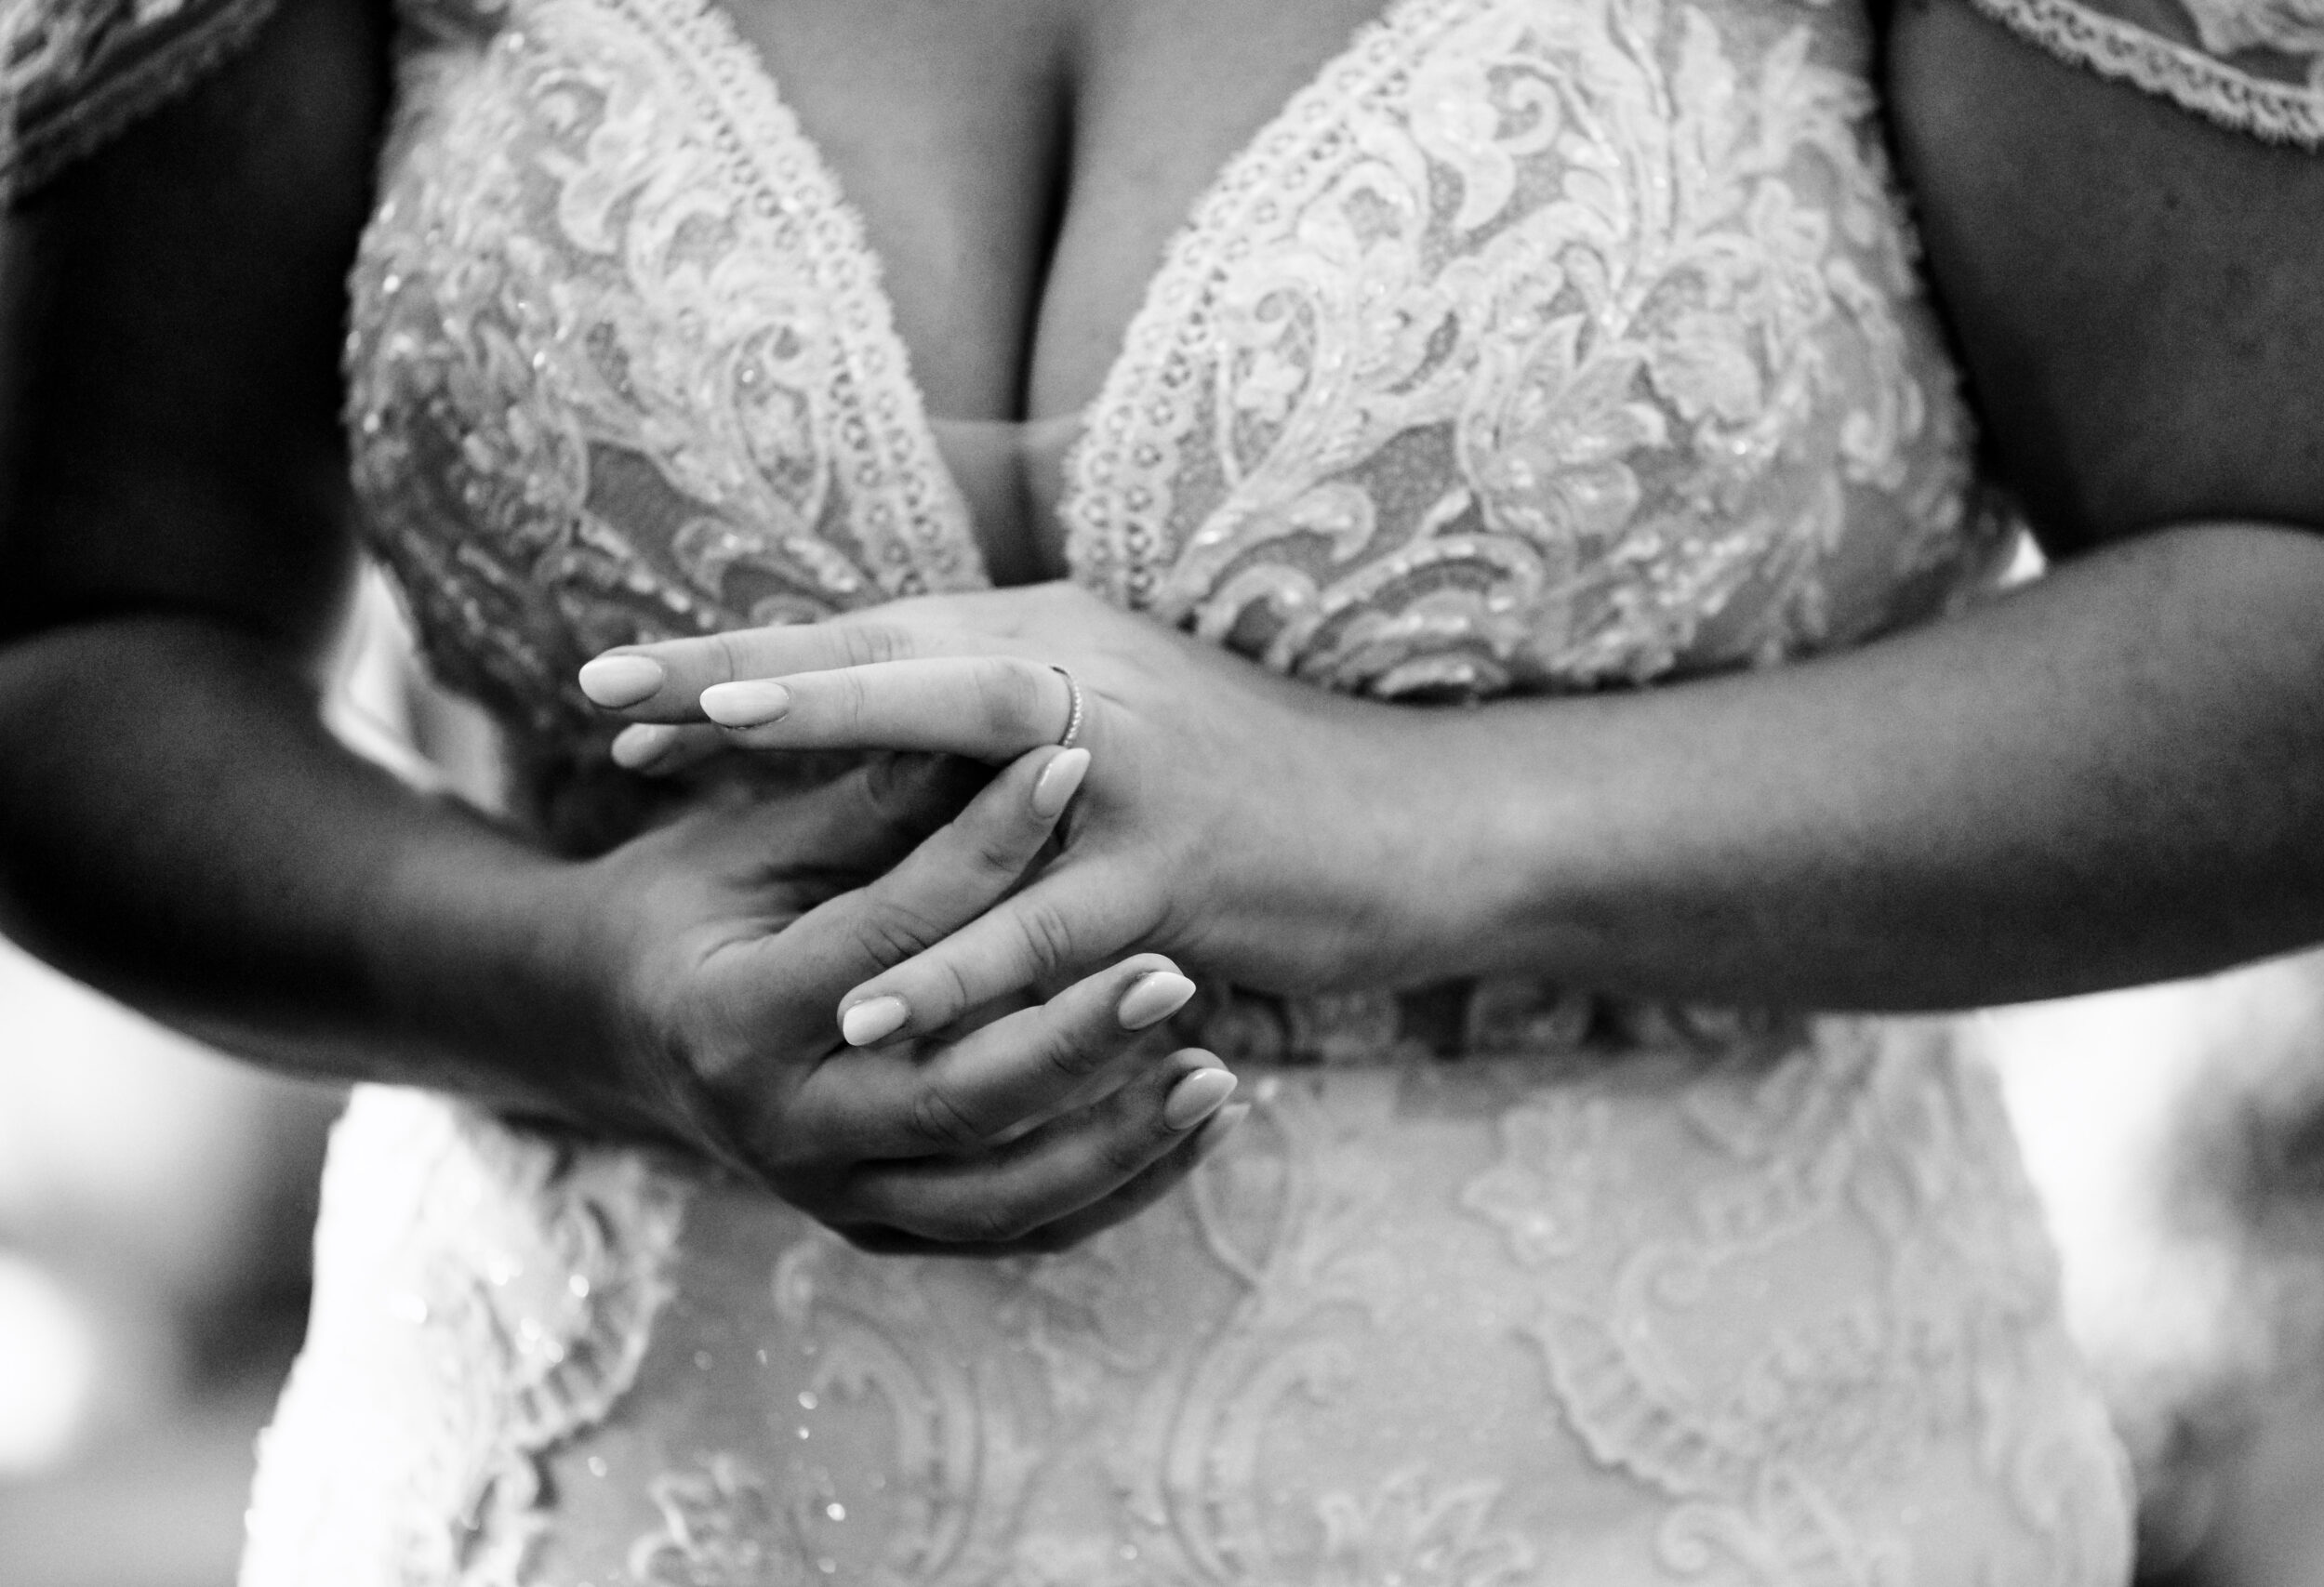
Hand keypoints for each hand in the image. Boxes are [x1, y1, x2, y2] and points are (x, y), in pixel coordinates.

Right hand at [545, 745, 1245, 1251]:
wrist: (613, 1027)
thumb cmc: (692, 904)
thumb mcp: (756, 844)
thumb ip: (871, 803)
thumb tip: (990, 722)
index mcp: (733, 1018)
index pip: (886, 936)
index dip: (981, 846)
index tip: (1073, 764)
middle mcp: (780, 1129)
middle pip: (954, 1096)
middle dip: (1075, 1037)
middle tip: (1176, 969)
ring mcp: (833, 1194)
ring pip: (1001, 1194)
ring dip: (1120, 1138)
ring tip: (1220, 1070)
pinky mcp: (881, 1226)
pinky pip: (1017, 1232)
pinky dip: (1115, 1186)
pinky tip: (1197, 1125)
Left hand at [576, 583, 1445, 1043]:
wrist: (1423, 823)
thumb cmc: (1257, 779)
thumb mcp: (1120, 716)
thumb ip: (1003, 719)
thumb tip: (879, 732)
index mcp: (1058, 644)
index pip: (875, 643)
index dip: (746, 663)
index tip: (617, 687)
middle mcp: (1084, 683)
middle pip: (888, 672)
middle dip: (744, 683)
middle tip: (608, 701)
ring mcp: (1132, 776)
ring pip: (956, 785)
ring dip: (820, 801)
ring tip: (688, 826)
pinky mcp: (1179, 873)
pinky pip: (1044, 930)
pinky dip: (954, 969)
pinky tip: (870, 1007)